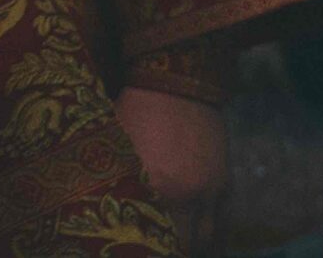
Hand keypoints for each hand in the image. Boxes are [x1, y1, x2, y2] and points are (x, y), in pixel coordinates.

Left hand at [116, 86, 226, 250]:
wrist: (176, 81)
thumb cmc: (133, 109)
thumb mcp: (113, 144)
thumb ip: (112, 179)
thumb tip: (97, 205)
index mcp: (156, 186)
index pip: (152, 234)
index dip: (143, 245)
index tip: (128, 247)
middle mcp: (188, 194)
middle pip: (181, 241)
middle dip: (166, 248)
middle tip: (150, 249)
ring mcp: (210, 190)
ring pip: (205, 237)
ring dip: (191, 247)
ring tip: (173, 250)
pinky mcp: (225, 182)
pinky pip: (223, 222)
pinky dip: (214, 239)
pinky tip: (204, 248)